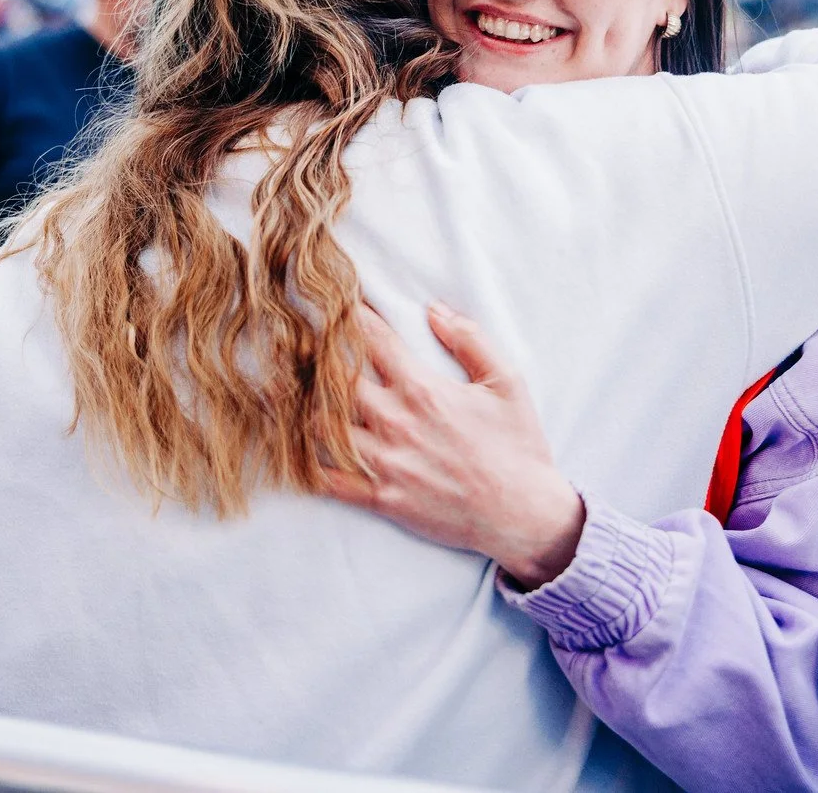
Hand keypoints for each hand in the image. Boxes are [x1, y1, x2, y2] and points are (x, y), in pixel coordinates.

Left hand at [322, 301, 584, 590]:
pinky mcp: (381, 498)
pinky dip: (307, 464)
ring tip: (294, 393)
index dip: (349, 315)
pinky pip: (329, 481)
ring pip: (321, 427)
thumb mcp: (507, 382)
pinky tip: (298, 450)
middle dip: (315, 358)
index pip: (372, 339)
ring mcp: (384, 462)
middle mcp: (395, 422)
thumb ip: (470, 340)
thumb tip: (435, 311)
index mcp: (422, 389)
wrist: (522, 514)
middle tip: (301, 346)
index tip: (336, 303)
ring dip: (306, 406)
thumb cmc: (517, 445)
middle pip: (334, 379)